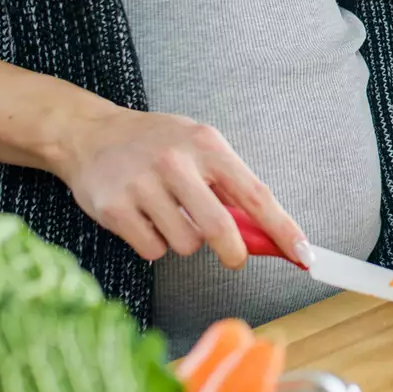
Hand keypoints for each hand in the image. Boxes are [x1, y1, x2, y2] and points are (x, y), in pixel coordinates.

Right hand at [55, 108, 308, 268]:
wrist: (89, 134)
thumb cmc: (153, 143)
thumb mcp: (196, 145)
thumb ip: (227, 184)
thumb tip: (263, 232)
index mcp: (207, 145)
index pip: (255, 194)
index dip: (282, 228)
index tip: (303, 253)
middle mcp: (176, 162)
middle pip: (220, 228)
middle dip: (233, 252)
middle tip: (234, 257)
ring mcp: (143, 184)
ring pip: (185, 244)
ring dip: (184, 241)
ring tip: (168, 215)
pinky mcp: (115, 208)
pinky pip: (152, 250)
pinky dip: (154, 245)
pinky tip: (143, 219)